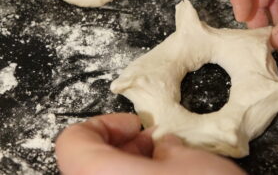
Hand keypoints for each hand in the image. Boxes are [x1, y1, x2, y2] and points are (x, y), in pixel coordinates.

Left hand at [55, 113, 244, 174]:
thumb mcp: (191, 160)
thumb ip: (166, 146)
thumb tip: (162, 147)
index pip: (73, 141)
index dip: (105, 124)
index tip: (135, 125)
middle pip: (85, 164)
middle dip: (121, 146)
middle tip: (152, 142)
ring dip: (128, 167)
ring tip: (162, 165)